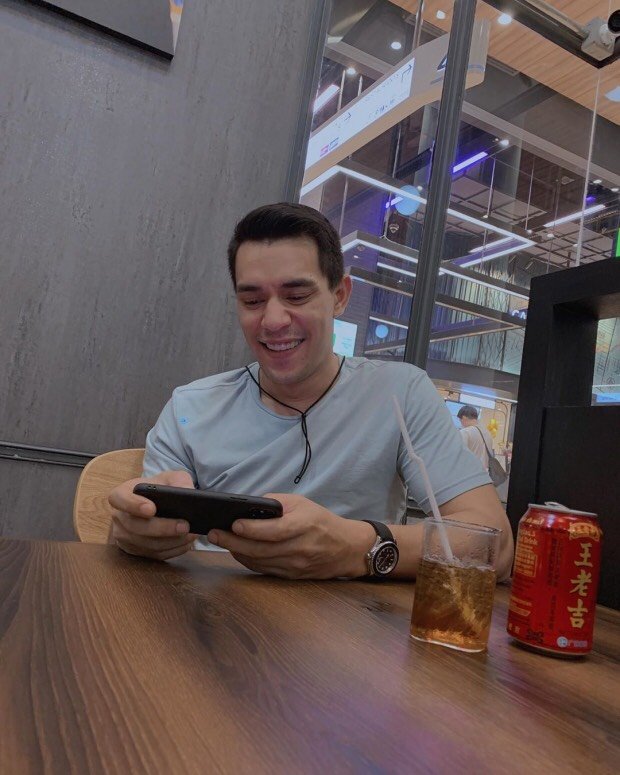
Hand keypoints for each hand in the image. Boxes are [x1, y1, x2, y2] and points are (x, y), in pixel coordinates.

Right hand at [108, 470, 196, 560]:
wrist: (158, 502)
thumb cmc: (161, 488)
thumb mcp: (171, 478)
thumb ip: (180, 481)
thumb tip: (188, 491)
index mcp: (121, 494)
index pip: (119, 499)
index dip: (133, 505)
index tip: (151, 509)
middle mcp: (119, 517)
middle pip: (135, 527)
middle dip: (162, 528)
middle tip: (184, 526)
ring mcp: (124, 536)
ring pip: (145, 544)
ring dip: (170, 542)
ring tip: (190, 534)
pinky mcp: (135, 550)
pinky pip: (153, 554)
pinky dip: (172, 550)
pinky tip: (186, 543)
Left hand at [207, 494, 375, 579]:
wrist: (346, 548)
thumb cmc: (321, 521)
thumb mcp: (302, 503)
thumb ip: (276, 503)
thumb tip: (248, 506)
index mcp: (305, 526)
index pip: (275, 530)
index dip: (252, 529)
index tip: (233, 524)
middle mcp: (300, 548)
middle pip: (261, 549)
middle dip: (233, 542)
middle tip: (213, 534)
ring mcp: (295, 565)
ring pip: (260, 561)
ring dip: (236, 552)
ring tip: (219, 540)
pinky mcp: (291, 576)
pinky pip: (264, 570)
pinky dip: (247, 561)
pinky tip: (236, 551)